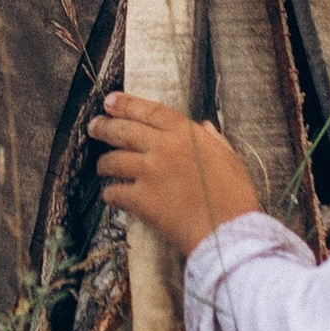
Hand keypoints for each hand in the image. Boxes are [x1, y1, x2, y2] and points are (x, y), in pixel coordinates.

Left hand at [88, 93, 264, 256]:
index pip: (150, 110)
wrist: (228, 230)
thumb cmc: (235, 197)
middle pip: (124, 130)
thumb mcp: (230, 159)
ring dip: (104, 163)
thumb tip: (205, 127)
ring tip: (102, 166)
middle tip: (94, 127)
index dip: (127, 103)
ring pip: (114, 160)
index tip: (110, 100)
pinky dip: (110, 194)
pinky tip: (111, 196)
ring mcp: (150, 172)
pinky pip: (115, 192)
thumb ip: (214, 140)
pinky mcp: (141, 198)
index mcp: (187, 134)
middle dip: (105, 126)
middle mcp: (164, 147)